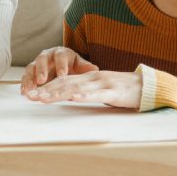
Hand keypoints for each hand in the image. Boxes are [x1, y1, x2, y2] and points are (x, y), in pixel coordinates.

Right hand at [21, 47, 98, 94]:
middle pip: (42, 59)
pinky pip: (26, 77)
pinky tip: (24, 93)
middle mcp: (47, 56)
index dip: (61, 65)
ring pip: (31, 67)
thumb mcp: (81, 66)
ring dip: (30, 78)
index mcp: (61, 53)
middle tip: (42, 80)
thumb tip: (95, 69)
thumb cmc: (73, 66)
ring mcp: (37, 64)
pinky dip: (24, 84)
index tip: (62, 75)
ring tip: (30, 88)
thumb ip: (86, 68)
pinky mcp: (31, 73)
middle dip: (42, 70)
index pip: (60, 56)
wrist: (64, 67)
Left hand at [25, 71, 141, 108]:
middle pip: (65, 83)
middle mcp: (92, 78)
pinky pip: (97, 94)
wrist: (147, 86)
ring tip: (44, 98)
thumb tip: (68, 95)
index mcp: (88, 77)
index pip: (63, 81)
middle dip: (46, 90)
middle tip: (29, 96)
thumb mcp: (100, 89)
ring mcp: (102, 84)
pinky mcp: (113, 92)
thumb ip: (85, 90)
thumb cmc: (122, 90)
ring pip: (77, 88)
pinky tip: (73, 98)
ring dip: (59, 93)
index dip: (46, 87)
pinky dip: (84, 96)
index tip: (30, 93)